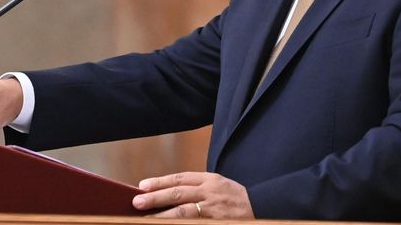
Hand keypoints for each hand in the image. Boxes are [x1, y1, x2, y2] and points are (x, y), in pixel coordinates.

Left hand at [132, 172, 253, 218]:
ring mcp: (214, 210)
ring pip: (184, 212)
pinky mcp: (216, 223)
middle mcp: (210, 193)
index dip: (160, 182)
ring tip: (146, 219)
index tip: (142, 186)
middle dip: (156, 198)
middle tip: (137, 202)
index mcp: (210, 180)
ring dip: (163, 216)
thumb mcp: (218, 186)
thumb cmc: (235, 199)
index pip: (180, 178)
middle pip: (178, 194)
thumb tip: (167, 193)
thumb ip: (197, 188)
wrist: (263, 209)